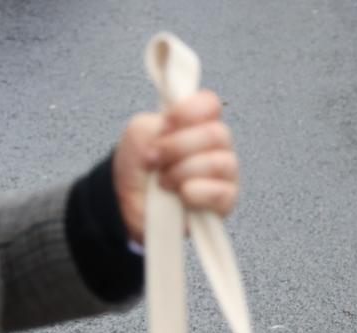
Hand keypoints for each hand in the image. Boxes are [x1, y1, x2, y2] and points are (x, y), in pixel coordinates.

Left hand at [114, 89, 238, 243]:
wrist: (131, 204)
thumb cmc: (139, 167)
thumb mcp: (137, 136)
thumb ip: (153, 124)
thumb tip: (172, 132)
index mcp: (197, 124)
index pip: (211, 104)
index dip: (190, 111)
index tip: (167, 124)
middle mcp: (216, 146)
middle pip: (217, 134)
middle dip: (179, 146)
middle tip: (157, 158)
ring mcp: (225, 175)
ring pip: (219, 163)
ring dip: (183, 172)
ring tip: (164, 182)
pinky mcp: (225, 201)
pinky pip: (220, 192)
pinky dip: (194, 193)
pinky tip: (181, 196)